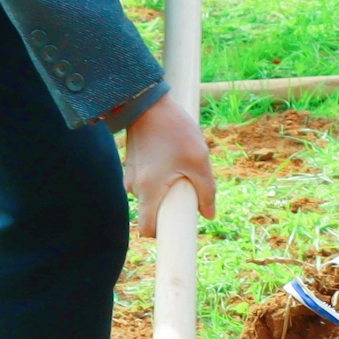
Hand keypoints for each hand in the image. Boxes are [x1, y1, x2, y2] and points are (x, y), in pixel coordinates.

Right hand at [120, 90, 216, 220]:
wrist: (147, 102)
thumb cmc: (174, 130)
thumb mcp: (198, 160)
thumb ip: (206, 190)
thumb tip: (209, 214)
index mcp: (148, 191)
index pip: (147, 229)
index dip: (162, 235)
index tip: (178, 230)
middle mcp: (133, 187)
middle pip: (152, 213)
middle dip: (170, 209)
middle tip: (187, 192)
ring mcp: (130, 176)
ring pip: (150, 197)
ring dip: (166, 192)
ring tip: (181, 169)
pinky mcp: (132, 166)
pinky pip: (147, 183)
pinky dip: (160, 180)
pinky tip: (171, 160)